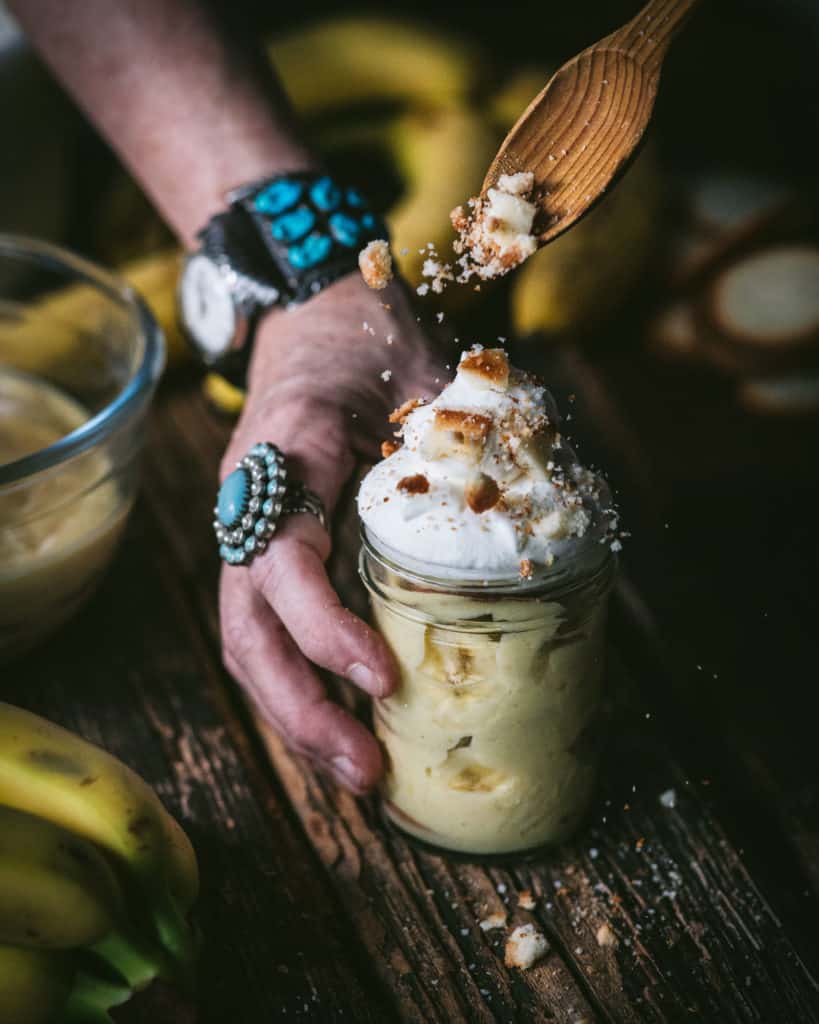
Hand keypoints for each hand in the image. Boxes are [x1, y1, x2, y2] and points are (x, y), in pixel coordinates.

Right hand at [218, 274, 444, 792]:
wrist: (313, 313)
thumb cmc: (367, 334)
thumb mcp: (427, 362)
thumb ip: (477, 421)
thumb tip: (563, 485)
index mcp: (285, 456)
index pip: (282, 562)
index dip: (323, 628)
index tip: (381, 678)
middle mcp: (253, 507)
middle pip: (248, 629)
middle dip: (302, 710)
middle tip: (366, 774)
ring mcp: (256, 534)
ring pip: (250, 643)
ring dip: (298, 717)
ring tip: (360, 776)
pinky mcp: (275, 552)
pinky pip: (272, 631)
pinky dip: (306, 686)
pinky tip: (351, 725)